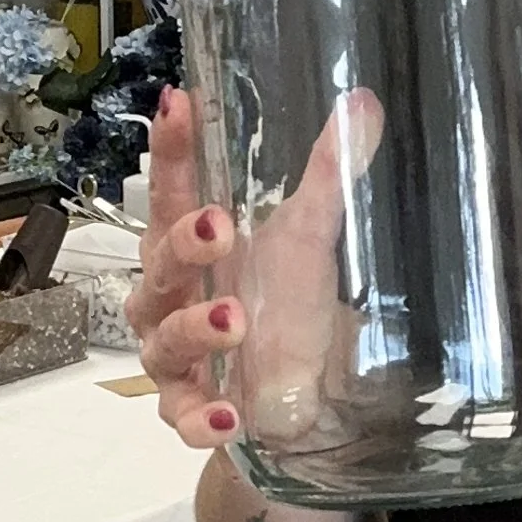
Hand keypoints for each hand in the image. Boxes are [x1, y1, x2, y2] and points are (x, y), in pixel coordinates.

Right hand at [125, 82, 383, 457]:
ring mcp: (176, 358)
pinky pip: (183, 417)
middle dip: (183, 244)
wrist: (303, 398)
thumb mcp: (311, 239)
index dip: (171, 149)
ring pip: (164, 339)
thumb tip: (363, 104)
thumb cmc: (289, 306)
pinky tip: (229, 416)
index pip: (172, 190)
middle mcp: (171, 297)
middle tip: (218, 227)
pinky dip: (201, 419)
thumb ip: (329, 176)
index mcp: (190, 244)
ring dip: (196, 327)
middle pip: (158, 264)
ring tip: (235, 319)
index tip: (177, 102)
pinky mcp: (193, 410)